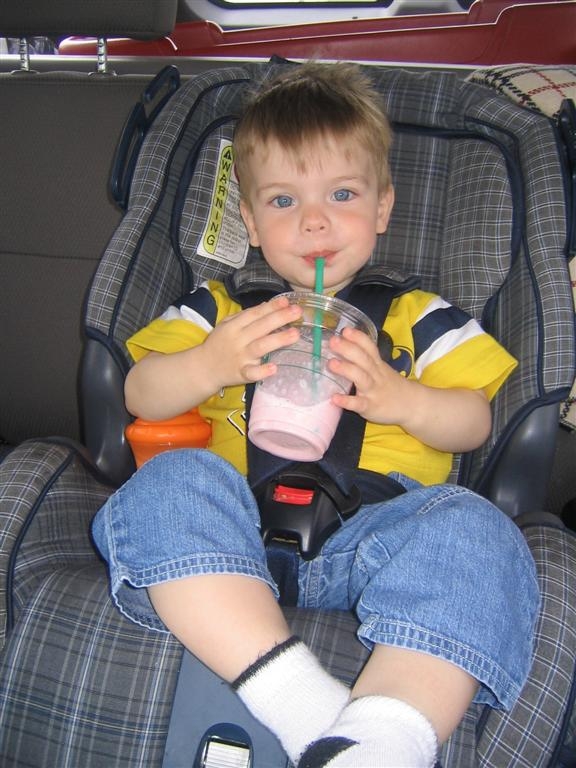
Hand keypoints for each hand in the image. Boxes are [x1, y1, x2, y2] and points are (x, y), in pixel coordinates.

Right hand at [201, 295, 301, 390]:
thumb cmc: (218, 344)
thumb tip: (266, 305)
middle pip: (260, 327)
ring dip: (278, 340)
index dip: (270, 307)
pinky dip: (262, 371)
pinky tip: (274, 368)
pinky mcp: (241, 374)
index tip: (286, 301)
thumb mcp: (226, 325)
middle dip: (279, 318)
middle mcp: (238, 340)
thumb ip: (245, 315)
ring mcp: (240, 358)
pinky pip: (252, 373)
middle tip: (297, 312)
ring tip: (295, 334)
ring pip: (260, 347)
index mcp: (233, 326)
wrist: (203, 369)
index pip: (254, 314)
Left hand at [328, 326, 491, 451]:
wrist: (412, 406)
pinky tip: (335, 398)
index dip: (358, 338)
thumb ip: (365, 360)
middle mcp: (375, 375)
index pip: (369, 347)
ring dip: (346, 369)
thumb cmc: (391, 386)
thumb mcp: (382, 369)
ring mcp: (373, 391)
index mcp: (377, 364)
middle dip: (348, 349)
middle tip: (333, 341)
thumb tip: (342, 346)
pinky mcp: (370, 407)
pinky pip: (358, 404)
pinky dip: (347, 401)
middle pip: (363, 359)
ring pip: (361, 378)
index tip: (346, 330)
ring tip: (331, 363)